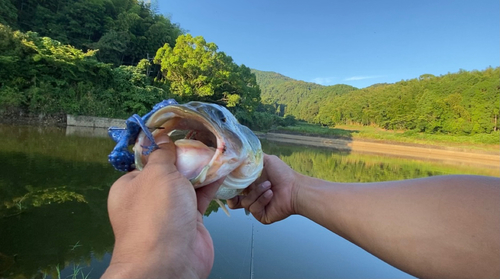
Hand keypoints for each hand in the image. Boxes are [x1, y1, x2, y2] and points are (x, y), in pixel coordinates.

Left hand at [102, 135, 222, 278]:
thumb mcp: (157, 174)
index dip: (165, 147)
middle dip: (187, 157)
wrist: (169, 263)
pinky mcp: (190, 222)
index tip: (182, 133)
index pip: (148, 161)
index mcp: (131, 186)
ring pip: (188, 184)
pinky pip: (201, 197)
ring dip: (203, 169)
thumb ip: (163, 154)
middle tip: (205, 139)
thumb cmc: (156, 215)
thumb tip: (161, 138)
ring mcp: (170, 211)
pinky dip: (212, 184)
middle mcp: (149, 198)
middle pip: (170, 171)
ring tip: (219, 150)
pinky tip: (224, 170)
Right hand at [227, 154, 298, 223]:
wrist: (295, 188)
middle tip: (241, 185)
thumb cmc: (283, 174)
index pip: (233, 188)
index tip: (226, 179)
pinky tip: (270, 194)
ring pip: (245, 202)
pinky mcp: (261, 215)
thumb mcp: (266, 160)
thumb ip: (251, 158)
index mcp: (250, 184)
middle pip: (233, 200)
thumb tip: (239, 154)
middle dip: (235, 192)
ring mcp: (256, 207)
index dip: (229, 185)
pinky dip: (262, 200)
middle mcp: (252, 196)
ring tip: (269, 186)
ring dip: (256, 192)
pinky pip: (253, 208)